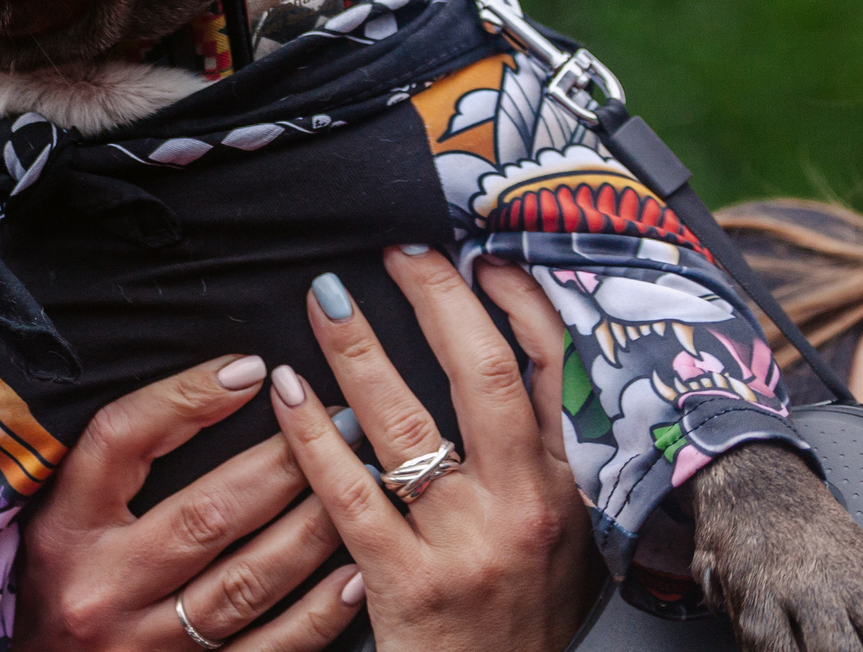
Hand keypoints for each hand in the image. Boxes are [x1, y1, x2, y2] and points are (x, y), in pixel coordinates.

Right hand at [18, 353, 366, 651]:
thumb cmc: (59, 580)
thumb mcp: (61, 513)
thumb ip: (115, 459)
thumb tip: (218, 382)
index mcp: (65, 528)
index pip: (121, 439)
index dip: (186, 399)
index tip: (252, 370)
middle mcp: (103, 587)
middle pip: (205, 514)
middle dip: (282, 464)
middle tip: (339, 421)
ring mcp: (147, 645)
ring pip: (246, 582)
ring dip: (311, 529)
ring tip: (360, 482)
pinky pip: (266, 651)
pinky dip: (317, 615)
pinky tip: (354, 575)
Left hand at [268, 248, 600, 651]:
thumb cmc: (526, 623)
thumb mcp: (573, 540)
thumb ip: (555, 462)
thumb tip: (530, 365)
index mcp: (573, 489)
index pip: (554, 369)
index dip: (515, 303)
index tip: (478, 259)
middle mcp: (526, 508)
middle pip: (480, 373)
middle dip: (436, 297)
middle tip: (396, 249)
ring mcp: (466, 546)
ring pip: (405, 425)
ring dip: (358, 349)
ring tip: (324, 300)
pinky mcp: (408, 586)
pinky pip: (349, 495)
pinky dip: (312, 436)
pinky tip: (288, 393)